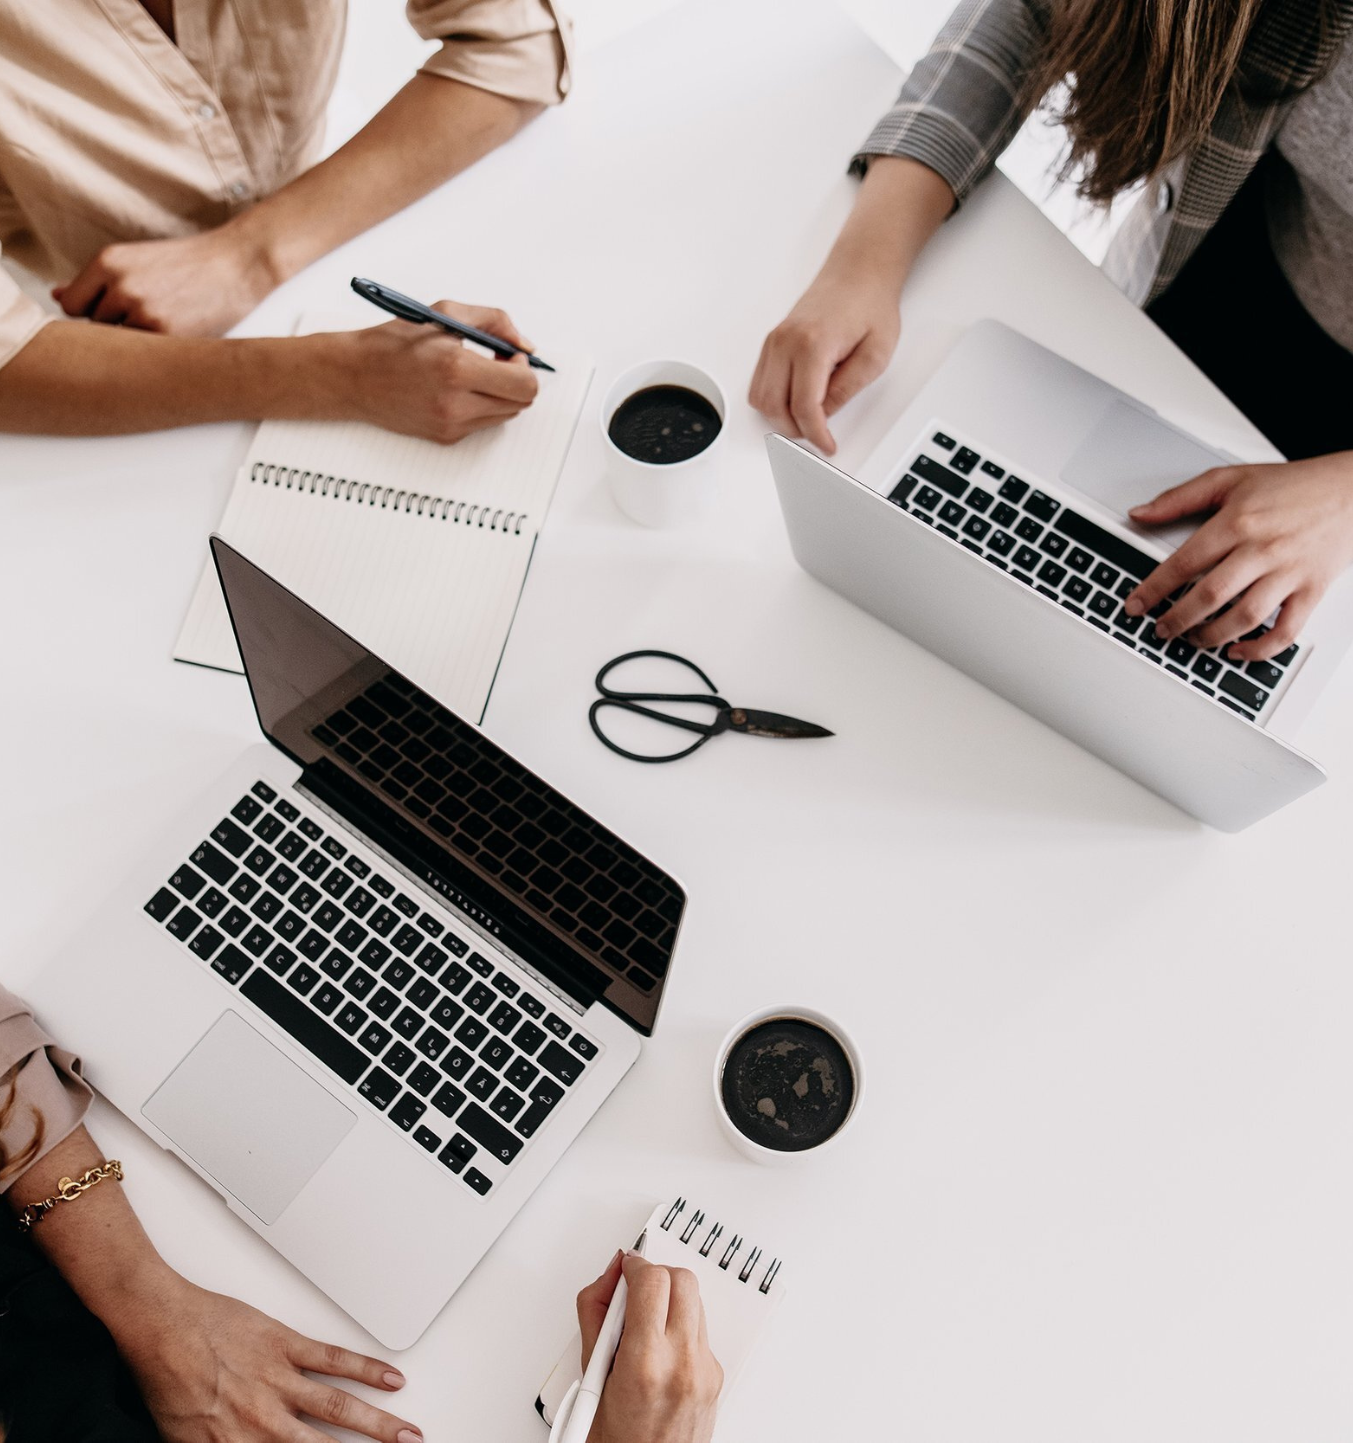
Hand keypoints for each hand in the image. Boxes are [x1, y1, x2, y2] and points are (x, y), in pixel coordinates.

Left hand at [53, 224, 279, 335]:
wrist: (239, 264)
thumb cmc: (189, 264)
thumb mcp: (137, 260)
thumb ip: (97, 280)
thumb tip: (58, 296)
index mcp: (107, 262)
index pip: (72, 305)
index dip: (91, 312)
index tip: (113, 311)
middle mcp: (119, 285)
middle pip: (95, 327)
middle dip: (117, 325)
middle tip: (152, 312)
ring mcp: (142, 311)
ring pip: (121, 343)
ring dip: (140, 339)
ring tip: (169, 318)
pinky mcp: (167, 334)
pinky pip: (146, 354)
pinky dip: (160, 349)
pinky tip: (180, 329)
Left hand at [101, 1263, 420, 1442]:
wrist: (159, 1330)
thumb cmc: (166, 1381)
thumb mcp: (184, 1440)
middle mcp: (263, 1422)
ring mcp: (278, 1382)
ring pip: (340, 1408)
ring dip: (379, 1423)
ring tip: (408, 1432)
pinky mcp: (284, 1345)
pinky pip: (333, 1360)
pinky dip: (365, 1371)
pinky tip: (389, 1379)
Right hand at [330, 300, 538, 444]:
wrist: (353, 376)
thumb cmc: (394, 341)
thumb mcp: (445, 313)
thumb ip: (495, 322)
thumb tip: (525, 345)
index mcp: (456, 369)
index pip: (524, 384)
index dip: (524, 366)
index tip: (508, 354)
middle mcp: (455, 403)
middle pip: (520, 403)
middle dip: (516, 380)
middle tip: (496, 362)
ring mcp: (451, 425)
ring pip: (505, 415)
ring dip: (500, 394)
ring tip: (472, 374)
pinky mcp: (446, 438)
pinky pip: (483, 423)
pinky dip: (480, 406)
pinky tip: (456, 390)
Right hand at [575, 1250, 722, 1442]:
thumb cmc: (616, 1441)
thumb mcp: (590, 1378)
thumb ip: (595, 1315)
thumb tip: (608, 1277)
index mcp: (645, 1364)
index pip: (653, 1281)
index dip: (635, 1266)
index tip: (624, 1269)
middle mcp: (682, 1364)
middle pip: (683, 1280)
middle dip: (656, 1276)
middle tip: (634, 1292)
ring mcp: (704, 1370)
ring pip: (696, 1301)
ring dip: (670, 1300)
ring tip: (644, 1326)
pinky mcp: (715, 1377)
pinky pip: (701, 1331)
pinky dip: (680, 1327)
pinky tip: (659, 1349)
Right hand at [749, 271, 901, 456]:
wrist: (858, 272)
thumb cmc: (870, 304)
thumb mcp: (876, 354)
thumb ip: (848, 388)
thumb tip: (825, 414)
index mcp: (813, 344)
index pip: (805, 405)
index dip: (816, 434)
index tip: (827, 445)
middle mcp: (786, 342)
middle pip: (774, 406)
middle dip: (796, 430)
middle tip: (818, 435)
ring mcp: (775, 341)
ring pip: (760, 398)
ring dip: (780, 417)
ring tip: (806, 420)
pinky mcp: (772, 342)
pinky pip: (759, 383)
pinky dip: (772, 400)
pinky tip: (795, 402)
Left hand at [1123, 451, 1352, 660]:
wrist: (1352, 489)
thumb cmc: (1292, 486)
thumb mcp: (1230, 479)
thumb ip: (1179, 498)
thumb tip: (1139, 514)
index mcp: (1236, 522)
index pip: (1183, 562)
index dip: (1153, 589)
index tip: (1135, 606)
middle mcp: (1261, 549)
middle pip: (1210, 595)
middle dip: (1177, 619)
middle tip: (1161, 630)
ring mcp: (1288, 572)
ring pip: (1244, 617)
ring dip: (1211, 636)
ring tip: (1193, 639)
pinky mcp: (1312, 590)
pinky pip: (1286, 630)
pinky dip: (1260, 649)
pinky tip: (1238, 651)